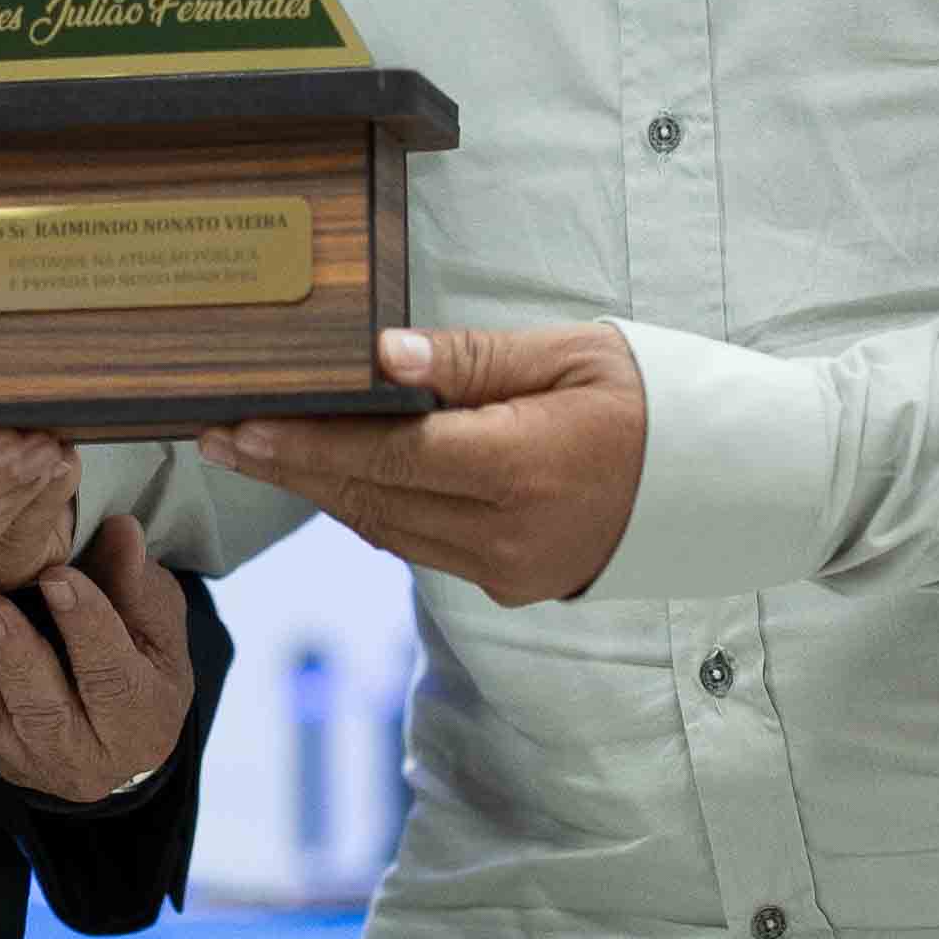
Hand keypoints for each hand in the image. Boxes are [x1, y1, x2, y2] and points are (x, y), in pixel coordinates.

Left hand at [0, 513, 196, 802]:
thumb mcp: (156, 625)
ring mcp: (34, 764)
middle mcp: (87, 757)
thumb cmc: (141, 664)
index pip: (112, 676)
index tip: (56, 575)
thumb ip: (135, 582)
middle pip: (45, 708)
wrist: (114, 734)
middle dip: (12, 653)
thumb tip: (119, 530)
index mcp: (142, 722)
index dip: (85, 625)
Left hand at [201, 322, 646, 603]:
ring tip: (257, 451)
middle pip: (372, 499)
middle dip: (289, 467)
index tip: (243, 424)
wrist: (720, 484)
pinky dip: (373, 508)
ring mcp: (506, 568)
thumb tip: (381, 358)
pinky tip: (333, 476)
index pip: (391, 456)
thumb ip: (472, 361)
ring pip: (386, 529)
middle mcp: (508, 533)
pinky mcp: (508, 582)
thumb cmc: (650, 400)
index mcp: (525, 467)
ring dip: (321, 491)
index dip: (310, 442)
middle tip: (218, 435)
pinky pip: (418, 544)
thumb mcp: (572, 355)